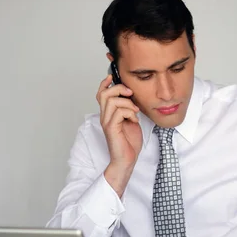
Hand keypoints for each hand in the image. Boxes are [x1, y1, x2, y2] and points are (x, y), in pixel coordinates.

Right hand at [96, 75, 142, 193]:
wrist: (127, 160)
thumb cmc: (129, 142)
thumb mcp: (131, 120)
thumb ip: (128, 109)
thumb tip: (132, 97)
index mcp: (108, 114)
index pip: (101, 94)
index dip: (105, 84)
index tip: (113, 77)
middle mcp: (105, 116)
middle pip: (105, 94)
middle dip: (119, 89)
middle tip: (131, 94)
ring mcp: (107, 122)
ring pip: (112, 101)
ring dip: (127, 103)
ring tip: (135, 111)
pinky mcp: (111, 128)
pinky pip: (119, 112)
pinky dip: (129, 113)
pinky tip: (134, 120)